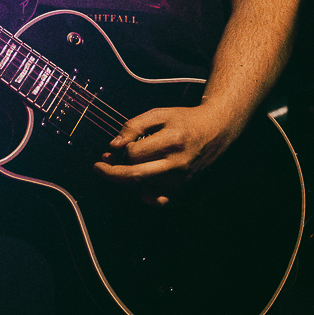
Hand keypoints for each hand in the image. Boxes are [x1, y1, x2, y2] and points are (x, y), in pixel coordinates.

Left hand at [92, 103, 240, 206]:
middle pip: (135, 176)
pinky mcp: (183, 188)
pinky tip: (140, 186)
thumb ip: (134, 126)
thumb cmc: (185, 120)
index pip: (135, 153)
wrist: (215, 130)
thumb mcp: (159, 113)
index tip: (121, 144)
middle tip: (99, 167)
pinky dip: (146, 196)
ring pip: (144, 187)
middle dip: (112, 173)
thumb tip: (114, 144)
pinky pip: (159, 201)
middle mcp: (177, 163)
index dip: (123, 149)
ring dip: (128, 179)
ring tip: (124, 166)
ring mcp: (181, 178)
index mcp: (172, 141)